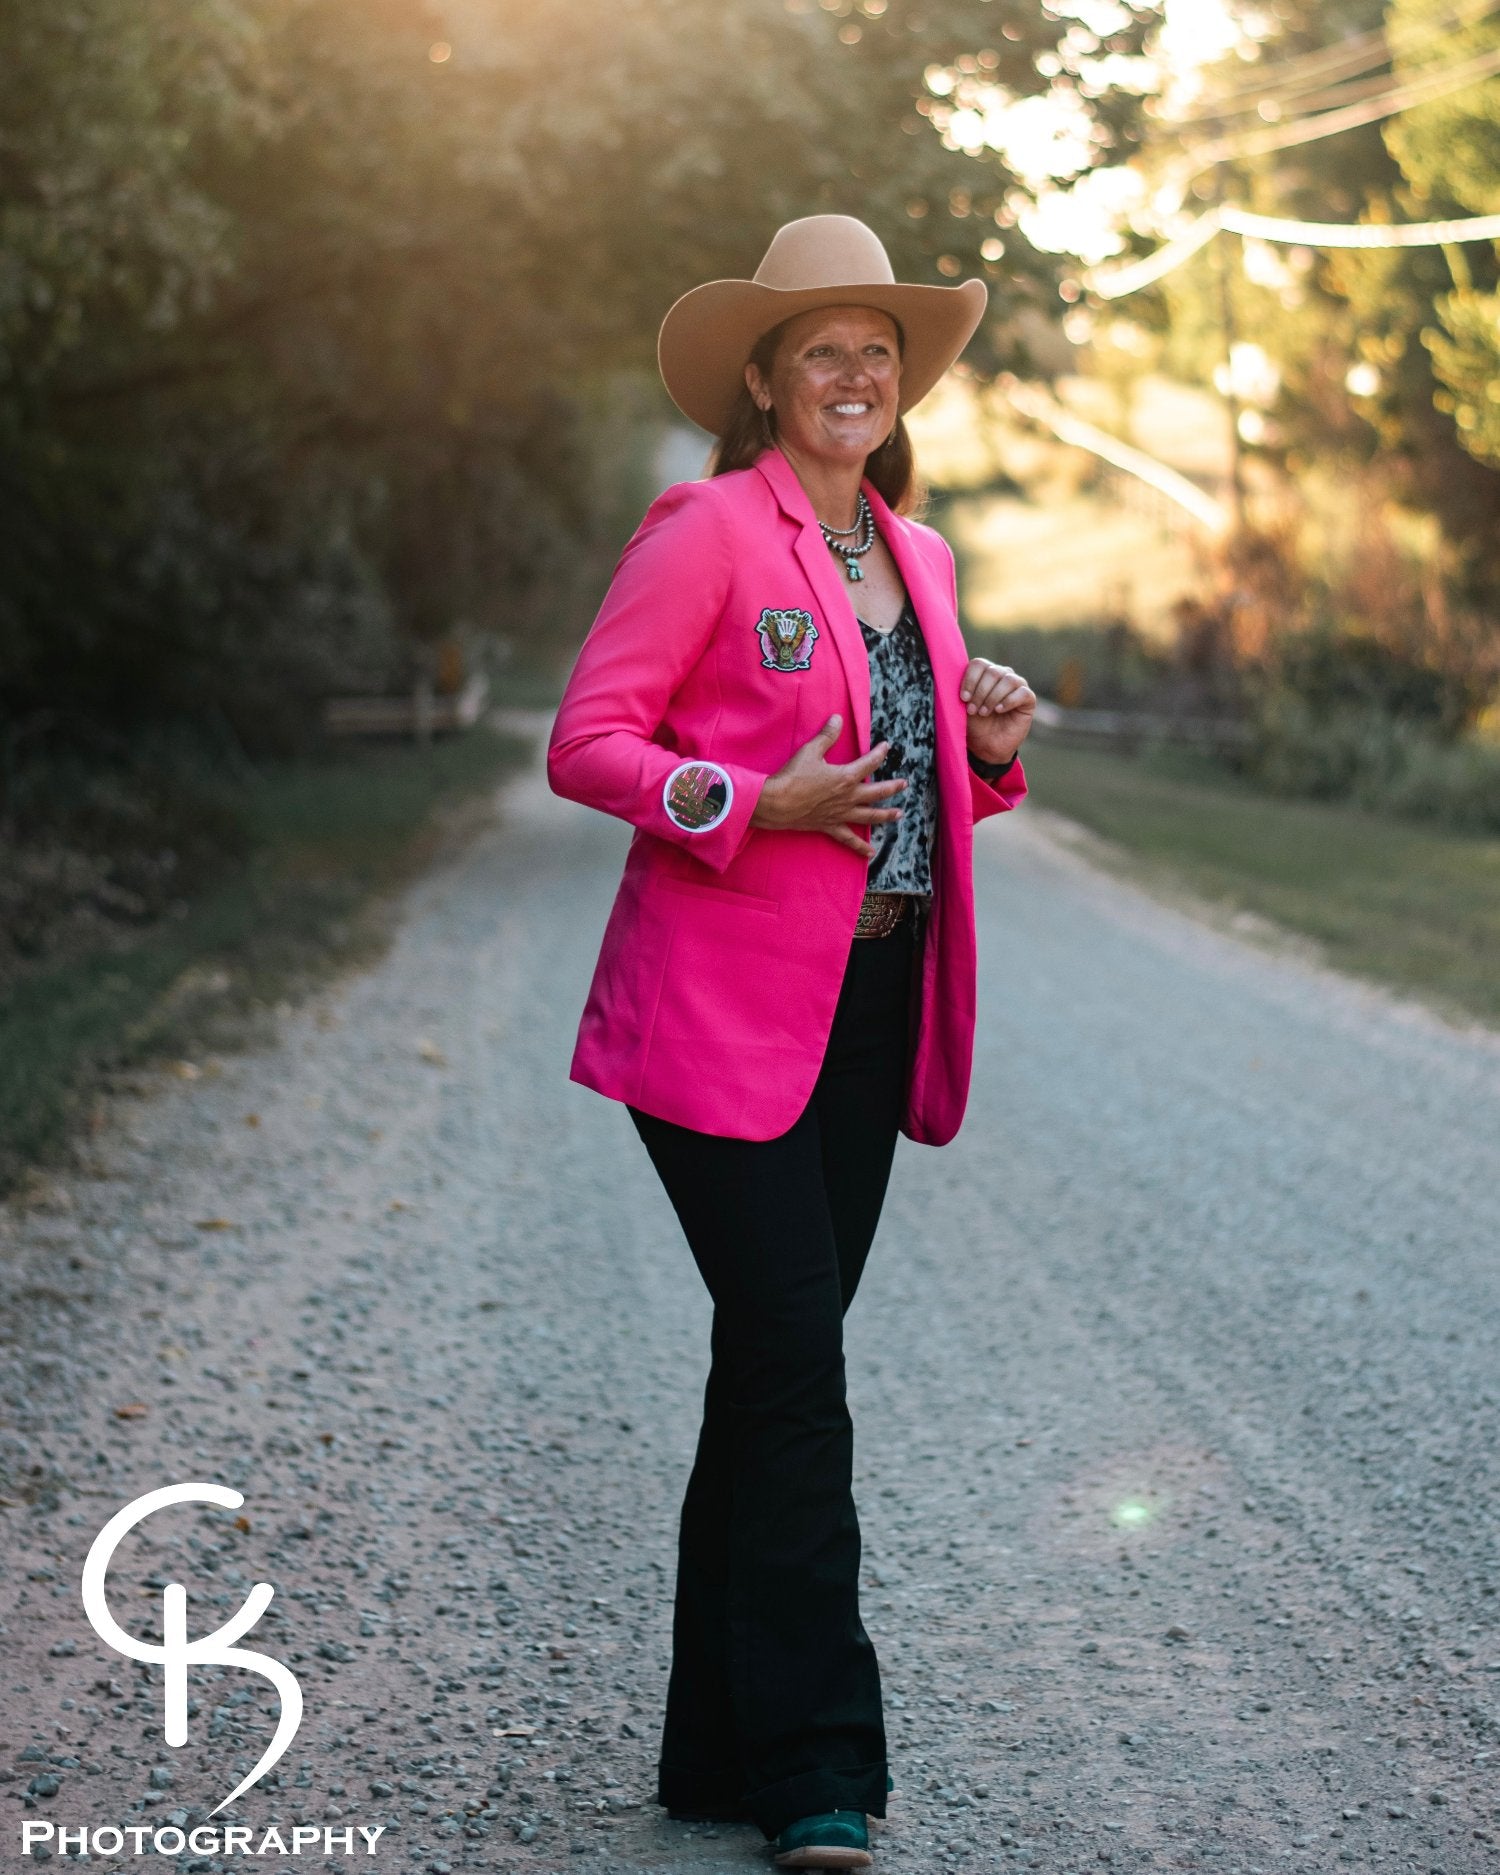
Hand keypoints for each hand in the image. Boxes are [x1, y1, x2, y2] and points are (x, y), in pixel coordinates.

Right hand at [750, 714, 905, 859]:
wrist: (777, 803)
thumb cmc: (793, 776)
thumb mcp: (810, 751)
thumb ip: (827, 735)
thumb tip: (838, 718)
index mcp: (846, 777)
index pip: (870, 763)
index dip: (880, 753)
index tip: (886, 747)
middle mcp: (848, 797)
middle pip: (877, 792)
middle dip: (893, 787)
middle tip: (904, 784)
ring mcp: (841, 814)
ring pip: (869, 816)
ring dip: (886, 815)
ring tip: (899, 815)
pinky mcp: (830, 826)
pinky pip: (848, 839)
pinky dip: (860, 847)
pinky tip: (870, 853)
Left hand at [960, 659, 1035, 766]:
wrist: (987, 746)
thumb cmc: (975, 724)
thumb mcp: (962, 707)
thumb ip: (960, 691)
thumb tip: (949, 676)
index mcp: (985, 673)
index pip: (979, 664)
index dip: (970, 679)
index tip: (963, 698)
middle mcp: (1003, 675)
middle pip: (992, 672)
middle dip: (980, 692)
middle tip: (973, 710)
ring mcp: (1017, 685)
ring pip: (1008, 680)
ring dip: (993, 697)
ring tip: (984, 712)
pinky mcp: (1028, 699)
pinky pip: (1022, 693)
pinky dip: (1009, 701)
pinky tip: (999, 710)